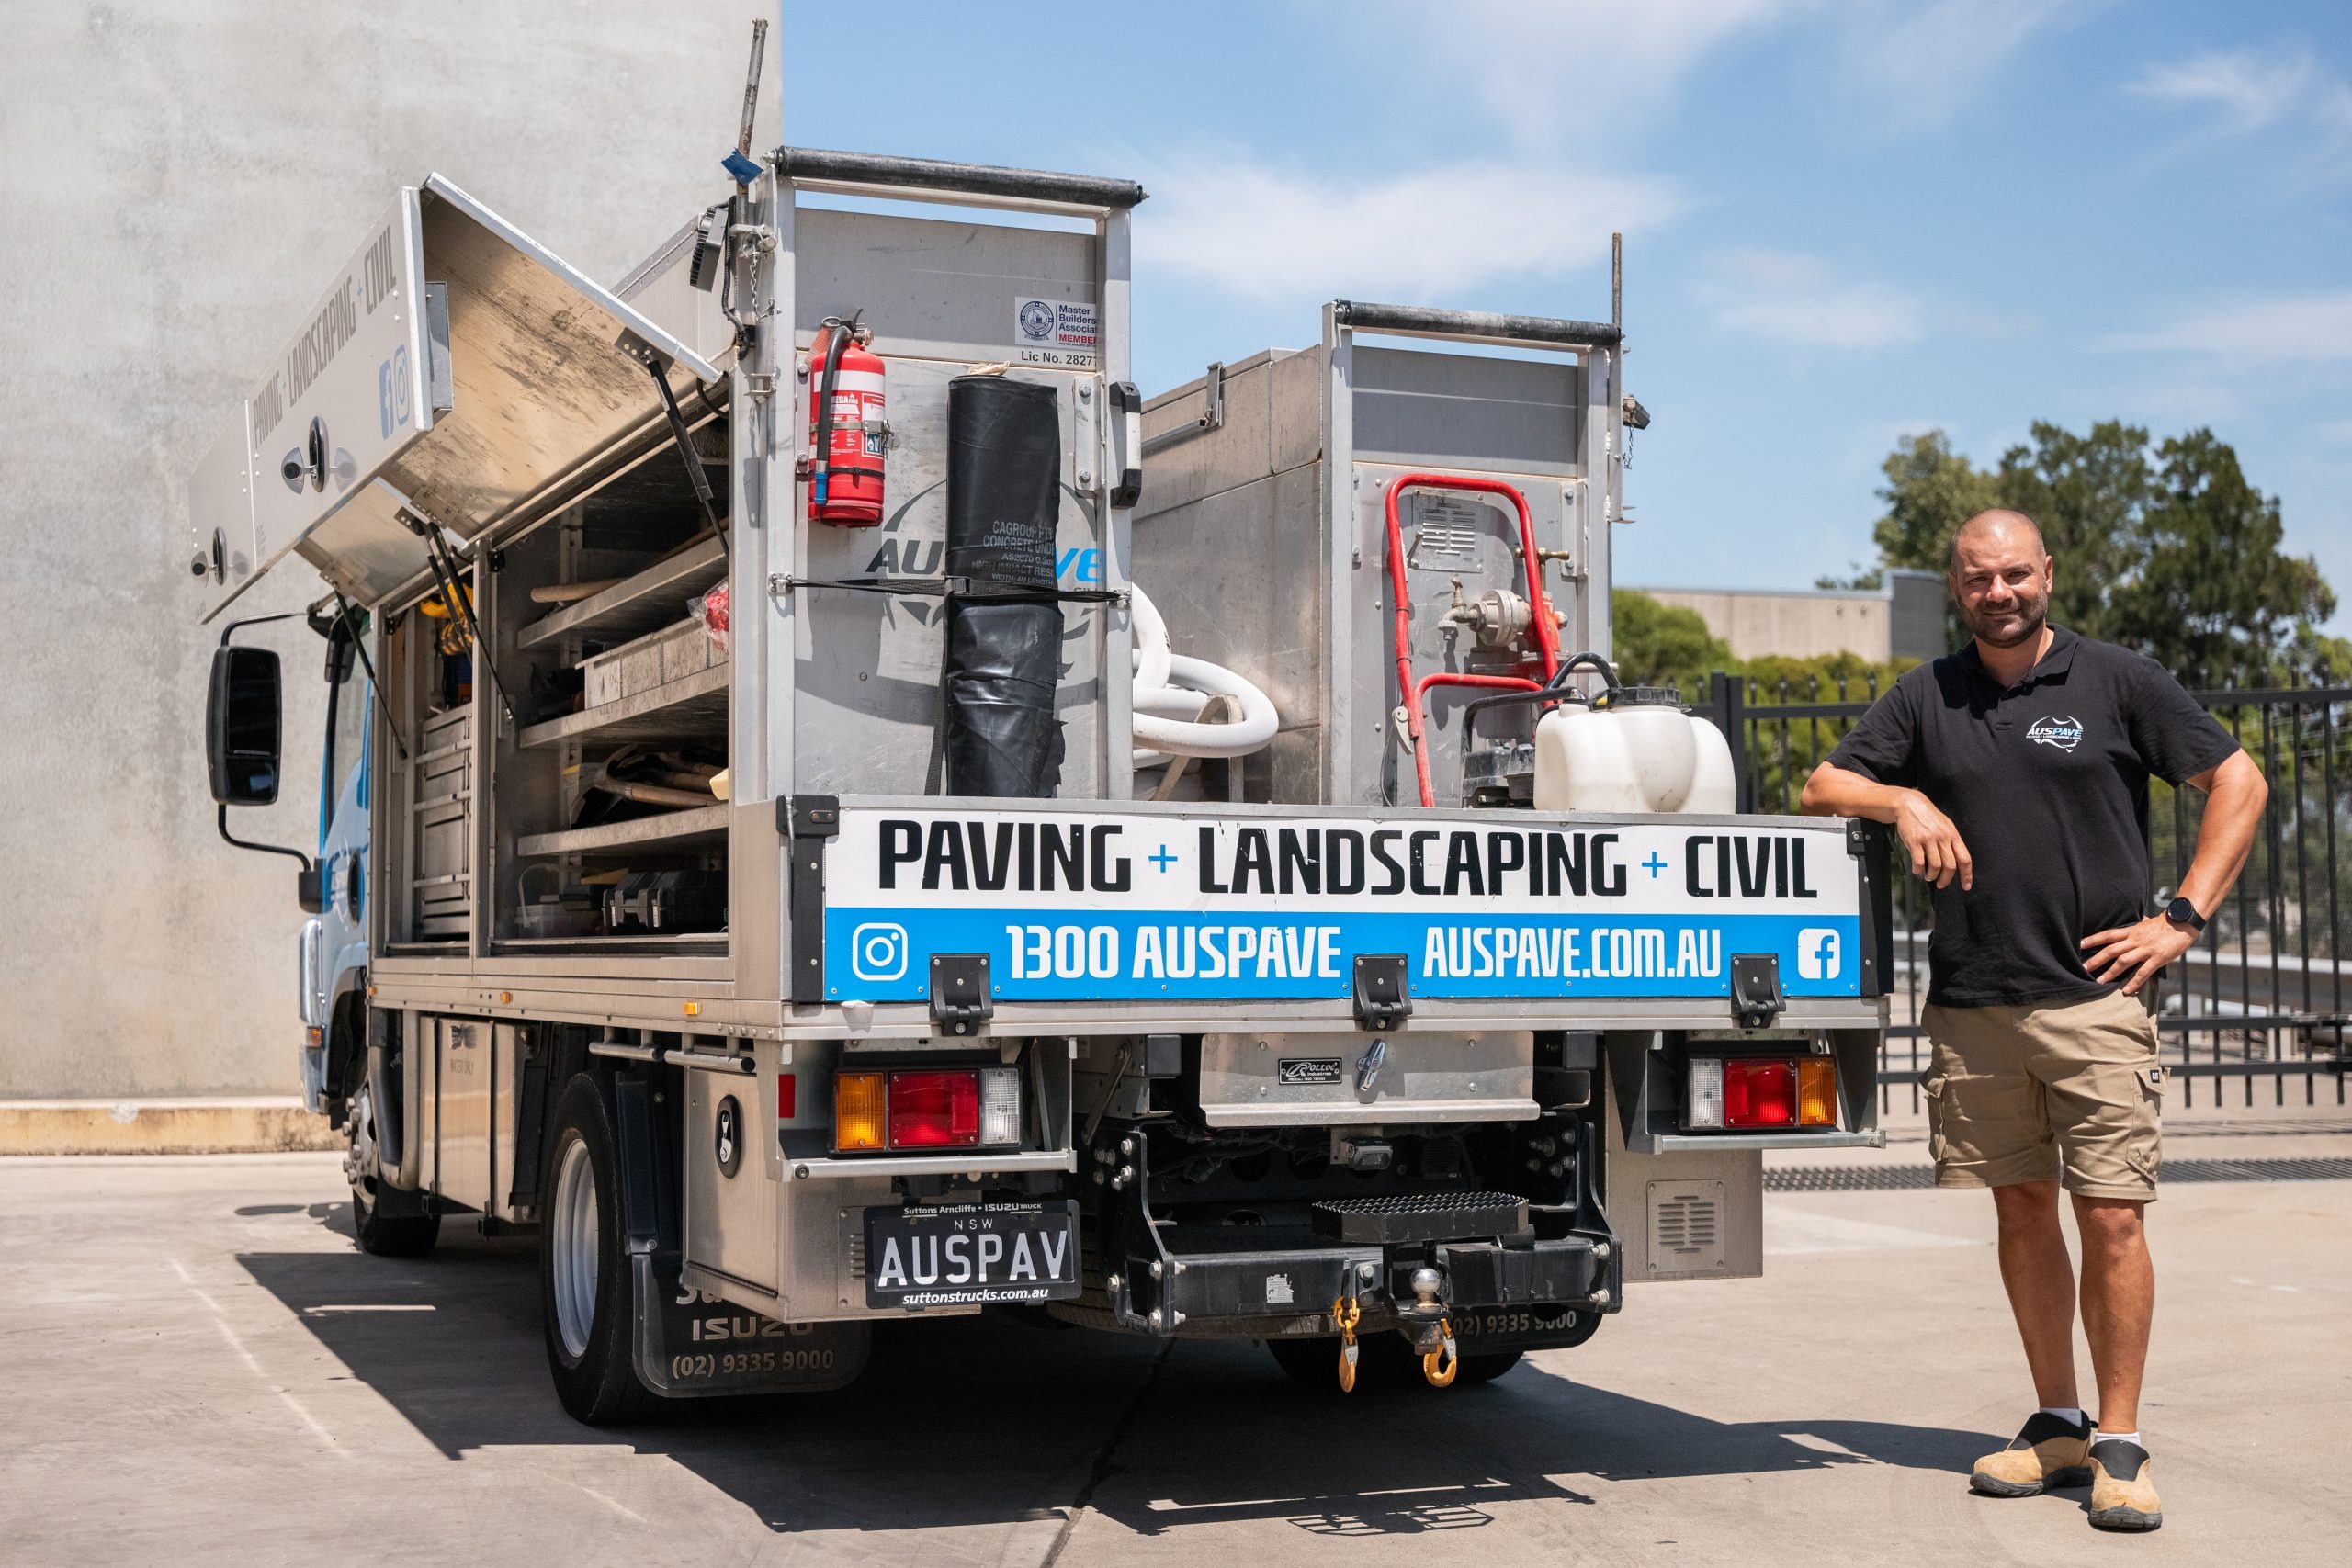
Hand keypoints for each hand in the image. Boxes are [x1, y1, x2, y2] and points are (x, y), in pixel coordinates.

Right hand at [1892, 789, 1972, 889]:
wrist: (1909, 805)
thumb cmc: (1927, 817)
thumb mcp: (1945, 826)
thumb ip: (1951, 842)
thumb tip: (1956, 861)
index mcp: (1953, 835)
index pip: (1965, 859)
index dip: (1967, 875)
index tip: (1966, 886)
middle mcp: (1943, 838)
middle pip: (1950, 865)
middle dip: (1946, 879)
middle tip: (1941, 884)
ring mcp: (1928, 839)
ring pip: (1935, 866)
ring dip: (1932, 876)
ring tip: (1928, 876)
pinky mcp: (1914, 841)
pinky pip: (1919, 861)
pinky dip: (1918, 870)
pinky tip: (1917, 870)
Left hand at [2080, 914, 2196, 995]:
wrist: (2183, 922)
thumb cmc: (2164, 924)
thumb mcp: (2145, 923)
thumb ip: (2134, 928)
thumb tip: (2128, 925)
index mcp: (2132, 931)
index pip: (2108, 935)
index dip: (2093, 939)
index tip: (2080, 944)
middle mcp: (2136, 939)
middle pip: (2111, 949)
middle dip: (2096, 960)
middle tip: (2083, 968)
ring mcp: (2146, 949)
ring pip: (2123, 961)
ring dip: (2110, 972)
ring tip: (2099, 982)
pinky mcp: (2158, 958)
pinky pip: (2144, 972)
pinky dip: (2134, 982)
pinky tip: (2126, 990)